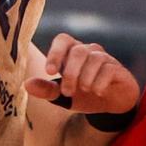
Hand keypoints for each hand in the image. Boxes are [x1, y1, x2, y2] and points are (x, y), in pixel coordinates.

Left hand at [25, 33, 139, 115]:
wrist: (111, 106)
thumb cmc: (84, 95)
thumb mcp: (63, 96)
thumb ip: (47, 89)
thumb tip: (27, 84)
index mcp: (72, 53)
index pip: (63, 39)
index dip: (56, 52)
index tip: (50, 72)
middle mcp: (89, 51)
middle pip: (78, 50)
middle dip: (70, 73)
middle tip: (67, 92)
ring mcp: (105, 58)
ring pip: (94, 59)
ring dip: (85, 79)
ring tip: (85, 91)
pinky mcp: (118, 69)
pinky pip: (108, 70)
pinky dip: (99, 84)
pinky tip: (98, 92)